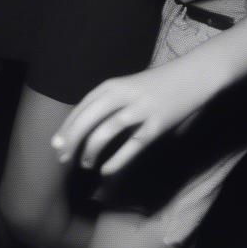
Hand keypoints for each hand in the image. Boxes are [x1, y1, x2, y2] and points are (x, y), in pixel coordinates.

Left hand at [51, 59, 214, 175]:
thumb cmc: (154, 84)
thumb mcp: (125, 85)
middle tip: (62, 158)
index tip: (55, 144)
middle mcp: (121, 96)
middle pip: (88, 120)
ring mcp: (139, 110)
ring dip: (91, 151)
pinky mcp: (156, 126)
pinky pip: (131, 146)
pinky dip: (116, 161)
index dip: (67, 127)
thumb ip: (106, 100)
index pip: (81, 108)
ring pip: (106, 132)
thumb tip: (83, 124)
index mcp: (110, 85)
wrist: (191, 76)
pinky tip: (106, 171)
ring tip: (84, 164)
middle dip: (72, 140)